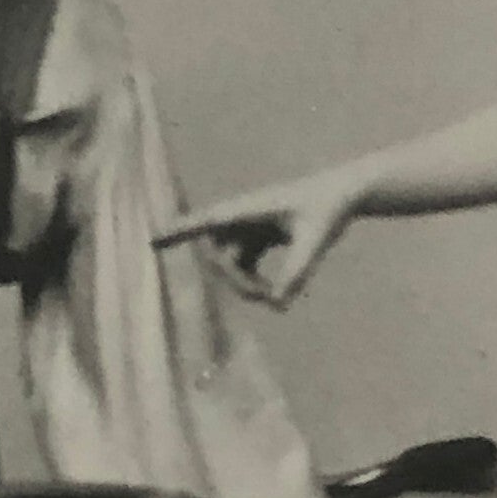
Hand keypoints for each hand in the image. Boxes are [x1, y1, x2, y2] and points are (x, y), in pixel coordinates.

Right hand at [152, 169, 359, 307]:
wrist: (344, 193)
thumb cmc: (329, 210)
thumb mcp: (315, 240)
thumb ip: (298, 272)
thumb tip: (278, 304)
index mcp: (248, 208)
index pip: (206, 221)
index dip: (179, 232)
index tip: (152, 241)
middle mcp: (241, 217)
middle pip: (220, 253)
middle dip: (235, 278)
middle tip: (267, 297)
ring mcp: (248, 227)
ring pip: (231, 261)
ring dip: (245, 282)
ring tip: (276, 297)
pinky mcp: (259, 236)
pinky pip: (245, 263)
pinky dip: (256, 280)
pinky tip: (277, 293)